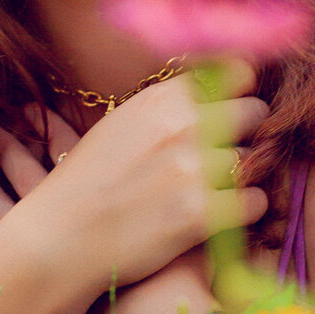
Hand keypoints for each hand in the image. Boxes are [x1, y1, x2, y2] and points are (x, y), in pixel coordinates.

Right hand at [0, 64, 267, 301]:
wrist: (59, 240)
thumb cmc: (86, 185)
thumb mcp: (121, 124)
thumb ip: (167, 107)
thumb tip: (216, 90)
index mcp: (161, 98)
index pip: (236, 72)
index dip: (241, 93)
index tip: (235, 109)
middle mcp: (182, 125)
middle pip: (254, 113)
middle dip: (246, 134)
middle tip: (224, 158)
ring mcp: (194, 169)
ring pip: (254, 161)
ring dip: (242, 178)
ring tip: (214, 193)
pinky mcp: (202, 214)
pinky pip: (255, 202)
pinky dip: (244, 211)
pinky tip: (219, 217)